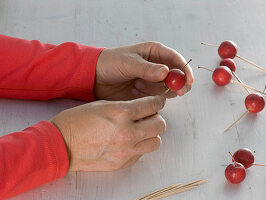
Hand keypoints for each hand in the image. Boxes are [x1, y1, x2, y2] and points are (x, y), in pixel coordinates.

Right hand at [50, 96, 165, 170]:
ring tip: (140, 131)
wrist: (61, 145)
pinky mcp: (123, 163)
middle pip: (159, 125)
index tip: (158, 101)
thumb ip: (125, 107)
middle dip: (156, 118)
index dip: (158, 101)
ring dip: (151, 134)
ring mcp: (126, 150)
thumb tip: (142, 110)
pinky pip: (142, 153)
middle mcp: (127, 132)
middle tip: (149, 116)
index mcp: (121, 113)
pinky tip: (129, 142)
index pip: (152, 105)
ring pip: (156, 142)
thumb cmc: (77, 122)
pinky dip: (140, 146)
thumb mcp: (102, 105)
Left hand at [95, 42, 193, 100]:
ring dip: (166, 91)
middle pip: (176, 75)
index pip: (175, 59)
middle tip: (180, 91)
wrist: (95, 77)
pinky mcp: (146, 92)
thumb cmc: (110, 63)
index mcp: (154, 52)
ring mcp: (151, 80)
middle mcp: (156, 66)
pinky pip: (158, 96)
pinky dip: (156, 98)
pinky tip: (147, 96)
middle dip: (180, 83)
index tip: (188, 80)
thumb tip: (166, 72)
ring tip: (148, 90)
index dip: (184, 69)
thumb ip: (147, 69)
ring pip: (168, 87)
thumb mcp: (128, 63)